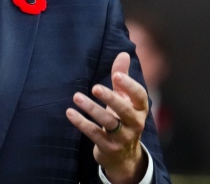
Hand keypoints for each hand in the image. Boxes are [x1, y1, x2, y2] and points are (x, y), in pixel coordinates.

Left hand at [65, 52, 148, 183]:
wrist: (124, 156)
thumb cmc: (122, 119)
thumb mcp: (125, 99)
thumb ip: (122, 77)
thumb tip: (123, 53)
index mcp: (140, 109)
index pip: (139, 95)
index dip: (129, 85)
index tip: (116, 75)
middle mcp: (135, 123)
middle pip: (124, 109)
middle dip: (110, 98)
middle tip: (95, 87)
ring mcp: (122, 137)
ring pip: (108, 122)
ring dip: (91, 109)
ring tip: (77, 97)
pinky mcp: (108, 147)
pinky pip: (94, 134)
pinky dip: (81, 123)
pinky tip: (70, 113)